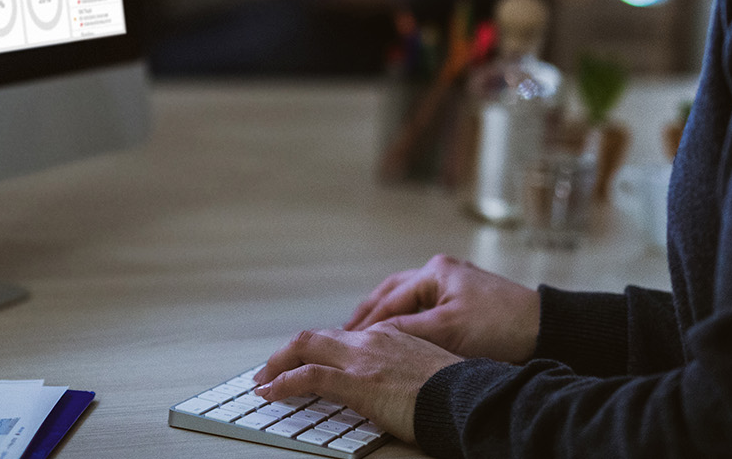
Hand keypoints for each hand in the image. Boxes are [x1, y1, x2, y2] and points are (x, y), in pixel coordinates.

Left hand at [252, 324, 460, 443]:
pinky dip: (282, 383)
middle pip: (316, 336)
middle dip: (287, 352)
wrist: (469, 397)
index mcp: (389, 335)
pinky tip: (270, 393)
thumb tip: (390, 386)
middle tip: (269, 368)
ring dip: (277, 364)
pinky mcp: (357, 381)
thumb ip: (402, 369)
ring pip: (305, 347)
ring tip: (262, 380)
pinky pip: (307, 377)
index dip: (317, 352)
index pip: (341, 338)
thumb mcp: (426, 370)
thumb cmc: (456, 391)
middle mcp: (371, 340)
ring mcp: (362, 358)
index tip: (304, 363)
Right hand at [346, 254, 540, 362]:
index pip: (389, 299)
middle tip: (344, 334)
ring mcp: (453, 284)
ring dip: (386, 316)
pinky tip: (399, 334)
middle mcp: (441, 272)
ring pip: (407, 300)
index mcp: (434, 271)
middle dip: (368, 314)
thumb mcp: (448, 329)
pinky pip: (424, 308)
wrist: (545, 329)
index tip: (346, 341)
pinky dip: (407, 320)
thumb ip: (407, 329)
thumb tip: (372, 336)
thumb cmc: (501, 325)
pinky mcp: (464, 300)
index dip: (367, 323)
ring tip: (365, 334)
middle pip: (392, 293)